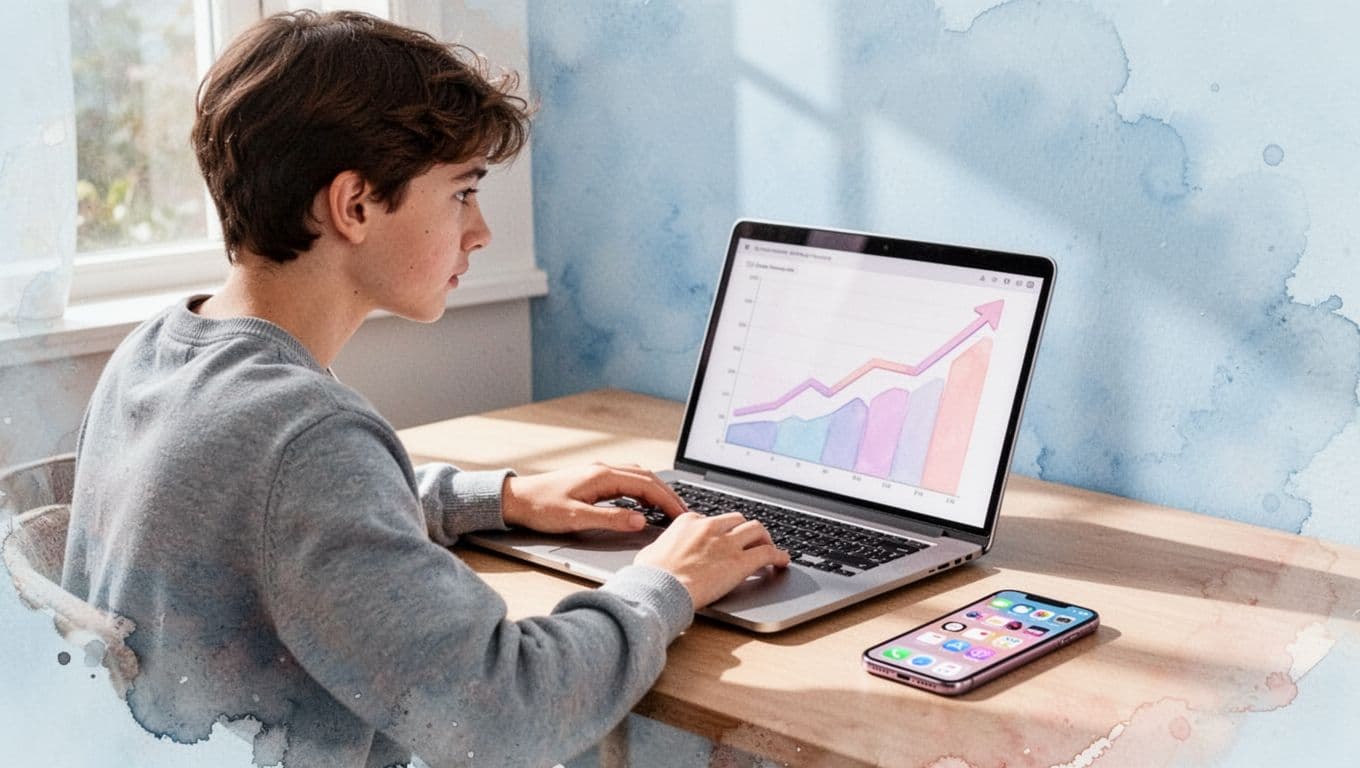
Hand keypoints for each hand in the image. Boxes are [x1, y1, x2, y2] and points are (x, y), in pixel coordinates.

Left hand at [500, 463, 687, 533]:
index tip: (681, 515)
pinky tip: (643, 503)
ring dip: (656, 491)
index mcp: (602, 476)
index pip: (646, 485)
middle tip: (683, 513)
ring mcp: (598, 473)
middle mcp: (603, 470)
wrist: (516, 499)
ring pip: (637, 477)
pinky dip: (642, 490)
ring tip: (669, 508)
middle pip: (646, 477)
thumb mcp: (577, 518)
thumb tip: (640, 521)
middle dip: (668, 494)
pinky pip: (626, 481)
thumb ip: (610, 519)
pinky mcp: (593, 480)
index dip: (667, 500)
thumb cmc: (541, 507)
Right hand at [634, 512, 790, 609]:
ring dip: (765, 538)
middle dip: (745, 529)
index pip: (712, 520)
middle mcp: (710, 527)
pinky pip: (767, 552)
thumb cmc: (651, 576)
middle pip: (738, 519)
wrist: (660, 588)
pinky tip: (782, 561)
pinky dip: (779, 555)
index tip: (723, 540)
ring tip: (769, 547)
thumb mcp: (651, 552)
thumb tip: (659, 553)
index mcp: (689, 521)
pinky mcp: (740, 561)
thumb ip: (663, 548)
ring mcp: (727, 543)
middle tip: (750, 540)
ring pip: (757, 529)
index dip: (720, 531)